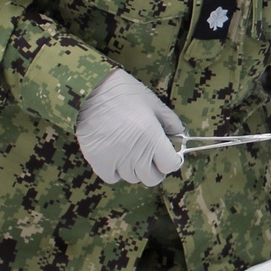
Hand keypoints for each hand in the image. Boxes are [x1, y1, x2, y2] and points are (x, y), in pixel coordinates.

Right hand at [76, 69, 184, 185]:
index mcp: (152, 138)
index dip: (172, 160)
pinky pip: (113, 177)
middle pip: (153, 178)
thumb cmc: (124, 93)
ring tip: (131, 150)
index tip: (170, 155)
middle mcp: (136, 154)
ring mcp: (116, 161)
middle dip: (156, 168)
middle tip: (152, 155)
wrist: (90, 92)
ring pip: (133, 178)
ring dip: (136, 168)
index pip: (170, 165)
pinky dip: (116, 171)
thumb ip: (170, 122)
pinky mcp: (98, 163)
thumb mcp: (154, 103)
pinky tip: (116, 156)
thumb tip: (180, 135)